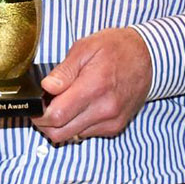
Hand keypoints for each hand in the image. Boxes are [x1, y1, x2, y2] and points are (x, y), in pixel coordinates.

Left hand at [33, 27, 151, 144]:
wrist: (149, 57)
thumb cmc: (118, 48)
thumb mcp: (86, 47)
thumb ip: (64, 70)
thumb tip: (47, 87)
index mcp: (94, 87)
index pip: (56, 116)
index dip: (38, 114)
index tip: (35, 105)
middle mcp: (104, 110)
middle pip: (60, 133)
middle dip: (45, 124)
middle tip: (42, 107)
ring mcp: (111, 121)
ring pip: (72, 137)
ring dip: (61, 125)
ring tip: (62, 104)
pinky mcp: (115, 127)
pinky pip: (86, 134)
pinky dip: (76, 125)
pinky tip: (79, 107)